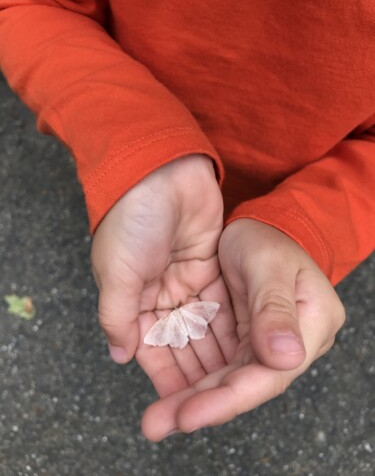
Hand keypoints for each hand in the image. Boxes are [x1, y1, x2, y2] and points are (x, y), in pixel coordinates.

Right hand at [91, 155, 237, 389]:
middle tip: (214, 404)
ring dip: (216, 356)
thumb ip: (118, 317)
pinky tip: (243, 353)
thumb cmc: (131, 220)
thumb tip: (119, 355)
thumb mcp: (117, 273)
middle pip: (181, 344)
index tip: (184, 407)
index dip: (166, 378)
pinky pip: (222, 306)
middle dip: (195, 373)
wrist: (161, 172)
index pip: (151, 349)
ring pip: (205, 329)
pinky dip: (230, 329)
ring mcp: (188, 282)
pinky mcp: (211, 267)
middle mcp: (161, 294)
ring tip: (234, 386)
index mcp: (132, 299)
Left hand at [141, 219, 344, 440]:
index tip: (188, 416)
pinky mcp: (239, 336)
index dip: (228, 399)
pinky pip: (214, 361)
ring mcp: (261, 341)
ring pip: (225, 377)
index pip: (269, 374)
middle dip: (200, 405)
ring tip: (157, 416)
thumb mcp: (269, 264)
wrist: (259, 226)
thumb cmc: (268, 237)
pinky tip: (168, 389)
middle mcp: (287, 342)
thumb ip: (274, 308)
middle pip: (243, 382)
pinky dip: (192, 375)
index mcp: (310, 325)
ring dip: (191, 396)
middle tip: (158, 423)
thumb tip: (285, 357)